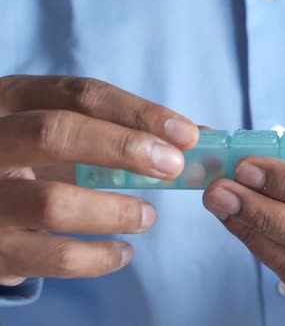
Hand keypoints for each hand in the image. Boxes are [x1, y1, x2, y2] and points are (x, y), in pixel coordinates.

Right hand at [0, 75, 198, 285]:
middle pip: (55, 133)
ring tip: (148, 216)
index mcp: (12, 101)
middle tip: (172, 167)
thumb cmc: (35, 162)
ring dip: (116, 211)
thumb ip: (125, 131)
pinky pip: (54, 258)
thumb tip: (199, 137)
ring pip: (54, 202)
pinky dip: (100, 258)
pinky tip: (123, 252)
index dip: (138, 112)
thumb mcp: (66, 135)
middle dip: (124, 148)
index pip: (79, 94)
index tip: (187, 134)